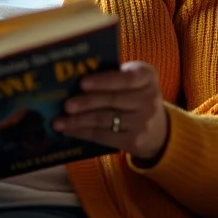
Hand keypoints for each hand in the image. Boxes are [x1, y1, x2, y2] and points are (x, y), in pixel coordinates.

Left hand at [52, 61, 168, 161]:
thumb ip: (113, 75)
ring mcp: (143, 122)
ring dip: (79, 121)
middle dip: (87, 103)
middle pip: (113, 100)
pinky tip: (69, 130)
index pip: (126, 78)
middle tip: (67, 105)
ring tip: (59, 121)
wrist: (158, 128)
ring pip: (105, 120)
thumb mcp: (133, 80)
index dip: (103, 81)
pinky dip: (84, 133)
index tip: (82, 83)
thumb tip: (74, 76)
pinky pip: (104, 136)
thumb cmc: (134, 96)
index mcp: (147, 76)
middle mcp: (150, 99)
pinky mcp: (134, 141)